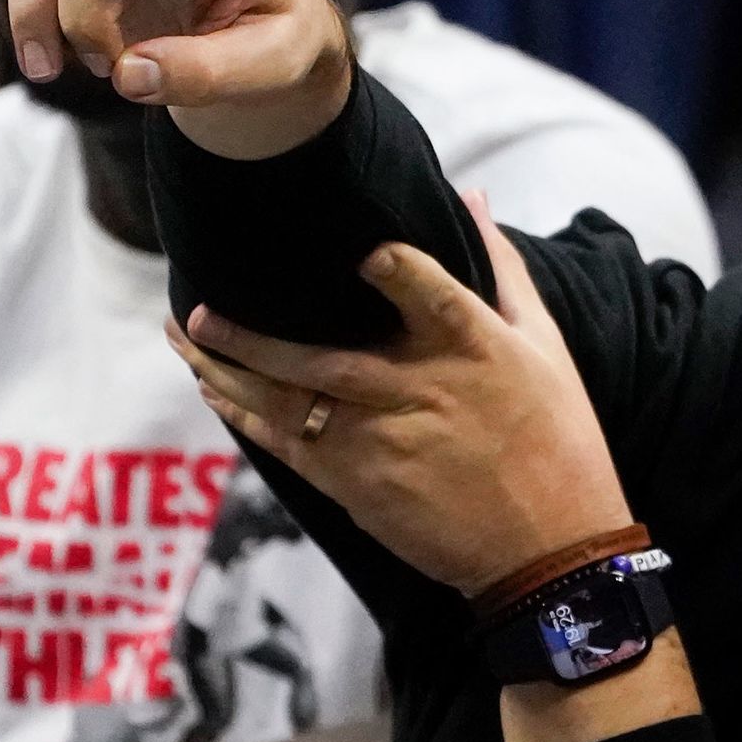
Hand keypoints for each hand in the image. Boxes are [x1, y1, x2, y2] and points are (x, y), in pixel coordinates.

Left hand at [166, 192, 632, 596]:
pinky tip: (215, 393)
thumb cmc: (557, 437)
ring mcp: (384, 442)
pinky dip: (246, 418)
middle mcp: (420, 391)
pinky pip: (288, 447)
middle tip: (197, 307)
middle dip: (251, 336)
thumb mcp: (544, 345)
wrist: (550, 546)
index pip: (426, 289)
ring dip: (228, 372)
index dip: (391, 266)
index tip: (358, 247)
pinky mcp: (361, 486)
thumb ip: (499, 267)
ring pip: (287, 403)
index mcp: (473, 348)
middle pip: (321, 357)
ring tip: (184, 341)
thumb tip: (470, 195)